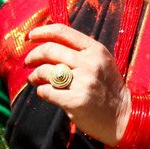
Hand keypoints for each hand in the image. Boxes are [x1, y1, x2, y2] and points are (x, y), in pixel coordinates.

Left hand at [24, 24, 130, 144]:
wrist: (122, 117)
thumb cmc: (108, 88)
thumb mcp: (101, 62)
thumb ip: (80, 51)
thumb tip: (49, 42)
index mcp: (95, 50)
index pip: (63, 32)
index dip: (42, 32)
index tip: (30, 36)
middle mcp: (89, 63)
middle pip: (49, 50)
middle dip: (33, 55)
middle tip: (27, 62)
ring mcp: (83, 82)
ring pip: (46, 71)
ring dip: (34, 75)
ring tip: (34, 79)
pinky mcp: (75, 101)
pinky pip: (47, 91)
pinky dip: (41, 91)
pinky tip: (44, 92)